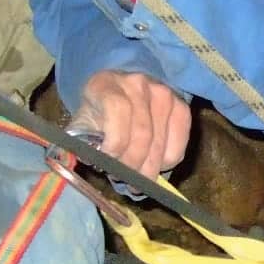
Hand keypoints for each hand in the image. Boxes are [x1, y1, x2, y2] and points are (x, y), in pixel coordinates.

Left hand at [69, 70, 189, 178]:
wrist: (118, 92)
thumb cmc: (98, 113)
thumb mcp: (81, 123)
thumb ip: (81, 143)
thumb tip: (83, 163)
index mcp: (107, 84)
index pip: (118, 110)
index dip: (115, 141)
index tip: (108, 161)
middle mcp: (139, 84)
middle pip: (143, 134)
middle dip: (132, 165)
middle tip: (124, 179)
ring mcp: (164, 94)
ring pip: (160, 146)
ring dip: (147, 169)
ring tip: (136, 177)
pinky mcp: (181, 108)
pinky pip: (177, 149)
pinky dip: (165, 164)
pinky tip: (153, 164)